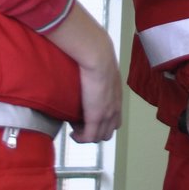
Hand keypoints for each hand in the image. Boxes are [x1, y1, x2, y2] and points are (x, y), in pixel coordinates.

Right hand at [44, 1, 122, 142]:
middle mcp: (115, 105)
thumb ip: (92, 63)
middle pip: (110, 130)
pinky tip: (73, 133)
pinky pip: (90, 137)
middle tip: (79, 124)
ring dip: (88, 135)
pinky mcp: (97, 117)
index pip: (115, 117)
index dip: (102, 121)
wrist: (97, 52)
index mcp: (116, 93)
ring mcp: (108, 113)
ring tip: (75, 128)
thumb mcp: (98, 60)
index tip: (86, 116)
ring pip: (101, 136)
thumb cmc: (94, 51)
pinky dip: (81, 138)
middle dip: (95, 131)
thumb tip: (82, 56)